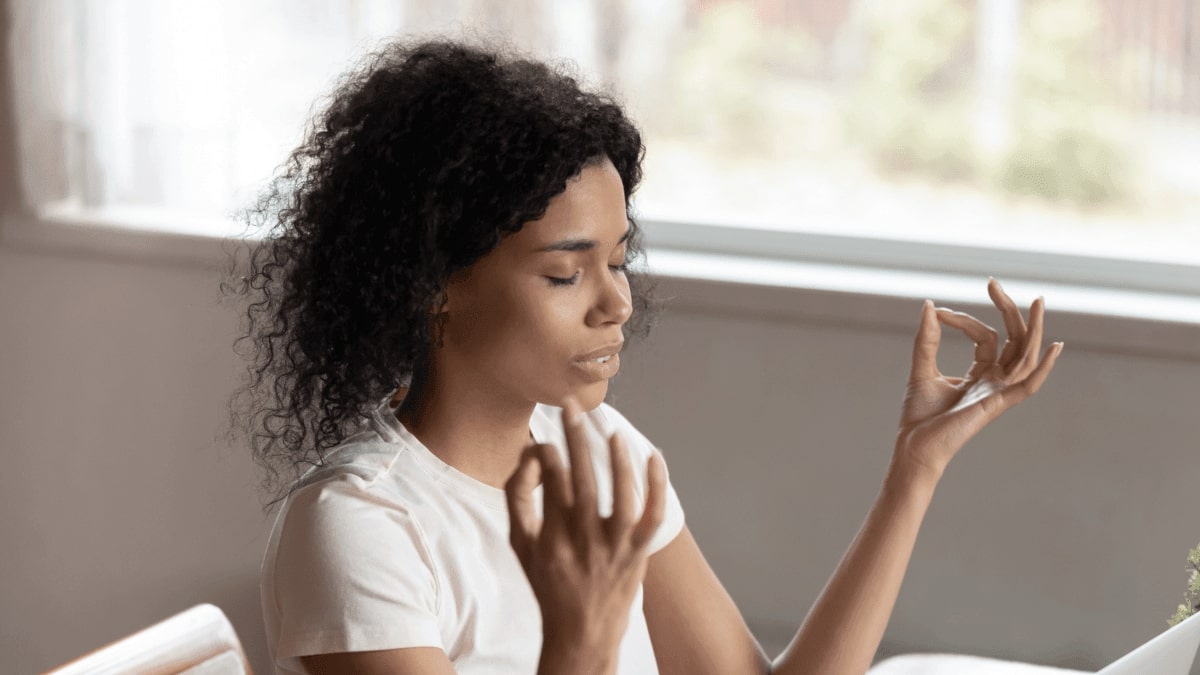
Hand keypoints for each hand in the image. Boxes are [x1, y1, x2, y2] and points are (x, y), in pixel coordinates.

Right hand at [505, 396, 665, 672]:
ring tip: (612, 430)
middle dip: (576, 438)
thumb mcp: (521, 545)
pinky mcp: (639, 552)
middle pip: (582, 480)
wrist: (581, 634)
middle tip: (572, 407)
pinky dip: (657, 485)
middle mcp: (583, 540)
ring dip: (617, 459)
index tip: (546, 440)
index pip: (550, 482)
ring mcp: (614, 547)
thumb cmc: (548, 583)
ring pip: (621, 496)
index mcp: (550, 537)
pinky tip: (654, 455)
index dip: (548, 453)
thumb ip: (519, 499)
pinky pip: (652, 515)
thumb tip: (532, 456)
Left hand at [895, 278, 1063, 478]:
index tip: (937, 312)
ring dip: (1034, 329)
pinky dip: (1043, 367)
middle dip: (1008, 311)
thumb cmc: (919, 415)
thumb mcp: (922, 368)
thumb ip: (927, 338)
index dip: (963, 320)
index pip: (986, 337)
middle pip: (1014, 340)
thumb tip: (928, 305)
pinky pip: (1028, 384)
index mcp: (981, 374)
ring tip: (1039, 301)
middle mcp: (995, 381)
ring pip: (1026, 356)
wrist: (913, 446)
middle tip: (992, 283)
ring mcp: (999, 392)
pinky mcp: (997, 404)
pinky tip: (1054, 346)